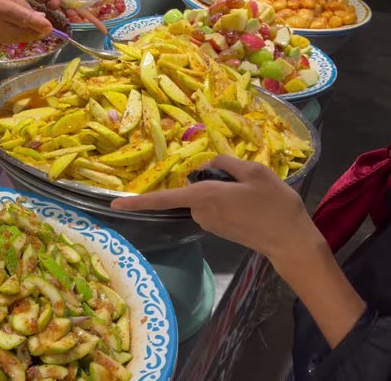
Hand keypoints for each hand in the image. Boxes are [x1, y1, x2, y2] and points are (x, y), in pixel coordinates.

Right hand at [0, 0, 52, 43]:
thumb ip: (23, 3)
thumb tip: (40, 17)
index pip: (21, 18)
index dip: (36, 24)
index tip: (49, 26)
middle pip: (21, 32)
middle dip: (37, 31)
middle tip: (47, 27)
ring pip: (17, 39)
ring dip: (30, 35)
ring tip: (38, 29)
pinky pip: (10, 40)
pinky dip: (21, 36)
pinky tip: (26, 31)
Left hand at [111, 155, 324, 262]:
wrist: (291, 241)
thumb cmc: (276, 205)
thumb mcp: (255, 172)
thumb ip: (226, 163)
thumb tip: (207, 165)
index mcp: (204, 196)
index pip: (163, 198)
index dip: (137, 201)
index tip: (114, 203)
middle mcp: (200, 212)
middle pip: (192, 187)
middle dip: (212, 180)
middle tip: (245, 183)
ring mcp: (208, 222)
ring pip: (204, 196)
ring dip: (222, 191)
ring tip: (252, 196)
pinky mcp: (217, 229)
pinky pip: (213, 206)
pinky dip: (227, 200)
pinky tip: (250, 204)